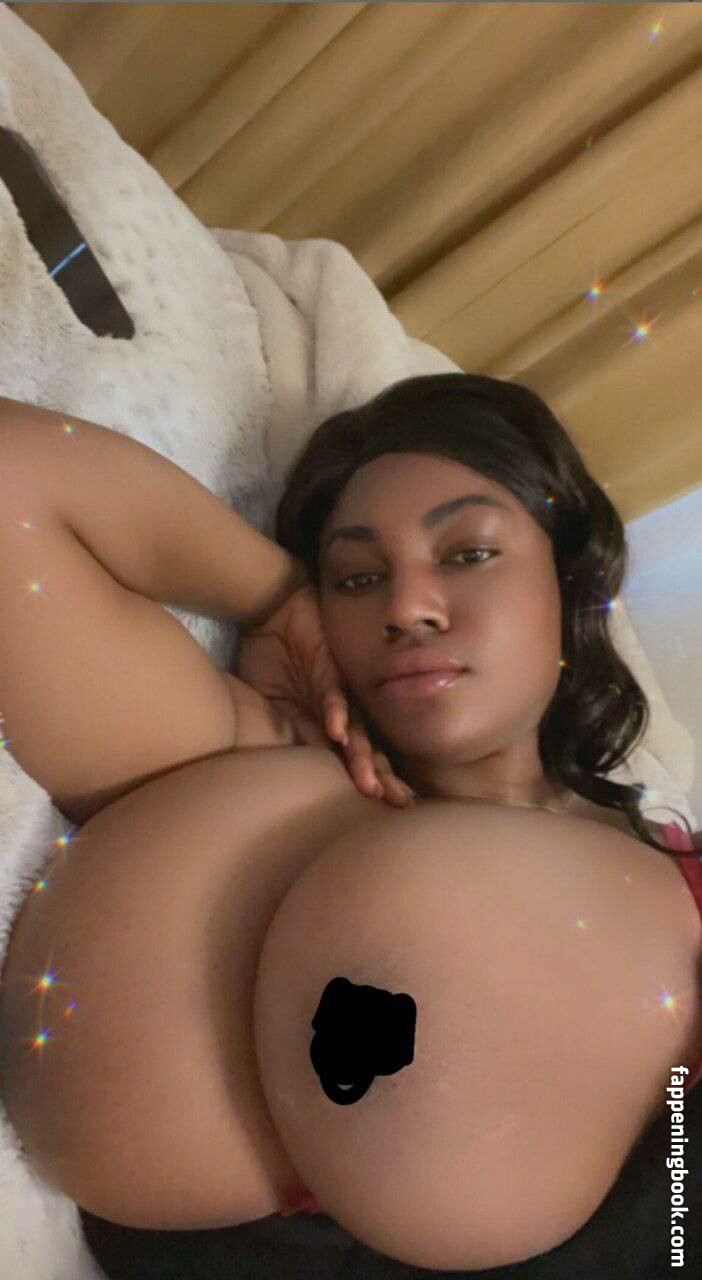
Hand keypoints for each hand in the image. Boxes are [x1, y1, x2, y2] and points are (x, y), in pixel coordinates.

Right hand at [235, 583, 414, 807]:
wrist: (274, 615)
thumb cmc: (274, 661)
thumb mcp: (277, 706)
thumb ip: (296, 732)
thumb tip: (310, 769)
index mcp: (331, 724)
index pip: (354, 760)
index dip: (370, 782)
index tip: (385, 810)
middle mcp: (343, 712)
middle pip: (368, 750)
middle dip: (383, 778)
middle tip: (399, 804)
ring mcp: (340, 692)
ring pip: (358, 729)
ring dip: (363, 757)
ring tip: (371, 784)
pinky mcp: (330, 670)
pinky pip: (334, 695)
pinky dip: (335, 713)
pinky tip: (337, 733)